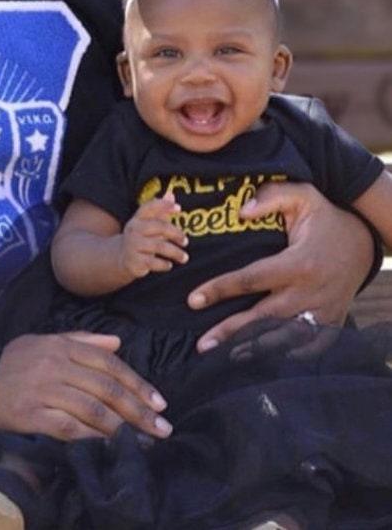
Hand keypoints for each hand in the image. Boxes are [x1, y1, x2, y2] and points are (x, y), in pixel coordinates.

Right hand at [0, 332, 171, 440]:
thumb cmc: (13, 361)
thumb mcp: (44, 341)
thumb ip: (82, 340)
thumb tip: (118, 342)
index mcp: (61, 346)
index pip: (109, 363)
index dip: (137, 382)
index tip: (159, 401)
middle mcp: (56, 365)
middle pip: (106, 387)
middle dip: (139, 409)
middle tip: (163, 427)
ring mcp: (44, 390)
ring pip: (93, 408)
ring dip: (124, 427)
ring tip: (145, 441)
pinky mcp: (32, 415)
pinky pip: (70, 428)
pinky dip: (94, 438)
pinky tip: (112, 447)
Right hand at [120, 194, 188, 278]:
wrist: (121, 257)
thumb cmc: (140, 238)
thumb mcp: (147, 224)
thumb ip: (160, 210)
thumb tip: (171, 194)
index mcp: (138, 219)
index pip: (149, 207)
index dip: (163, 205)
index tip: (179, 208)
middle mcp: (134, 230)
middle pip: (159, 227)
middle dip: (175, 233)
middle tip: (185, 241)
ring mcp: (133, 245)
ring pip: (159, 246)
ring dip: (175, 252)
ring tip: (184, 257)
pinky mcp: (135, 261)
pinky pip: (154, 262)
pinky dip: (164, 264)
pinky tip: (169, 264)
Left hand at [188, 181, 373, 352]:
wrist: (364, 241)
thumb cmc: (324, 218)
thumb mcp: (301, 196)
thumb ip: (270, 198)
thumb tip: (241, 212)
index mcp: (298, 263)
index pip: (251, 279)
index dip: (220, 289)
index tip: (193, 300)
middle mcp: (310, 291)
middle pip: (264, 317)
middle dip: (231, 332)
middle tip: (202, 346)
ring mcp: (323, 311)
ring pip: (284, 337)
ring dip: (255, 349)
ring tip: (225, 358)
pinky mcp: (332, 322)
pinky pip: (310, 347)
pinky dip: (287, 356)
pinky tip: (263, 363)